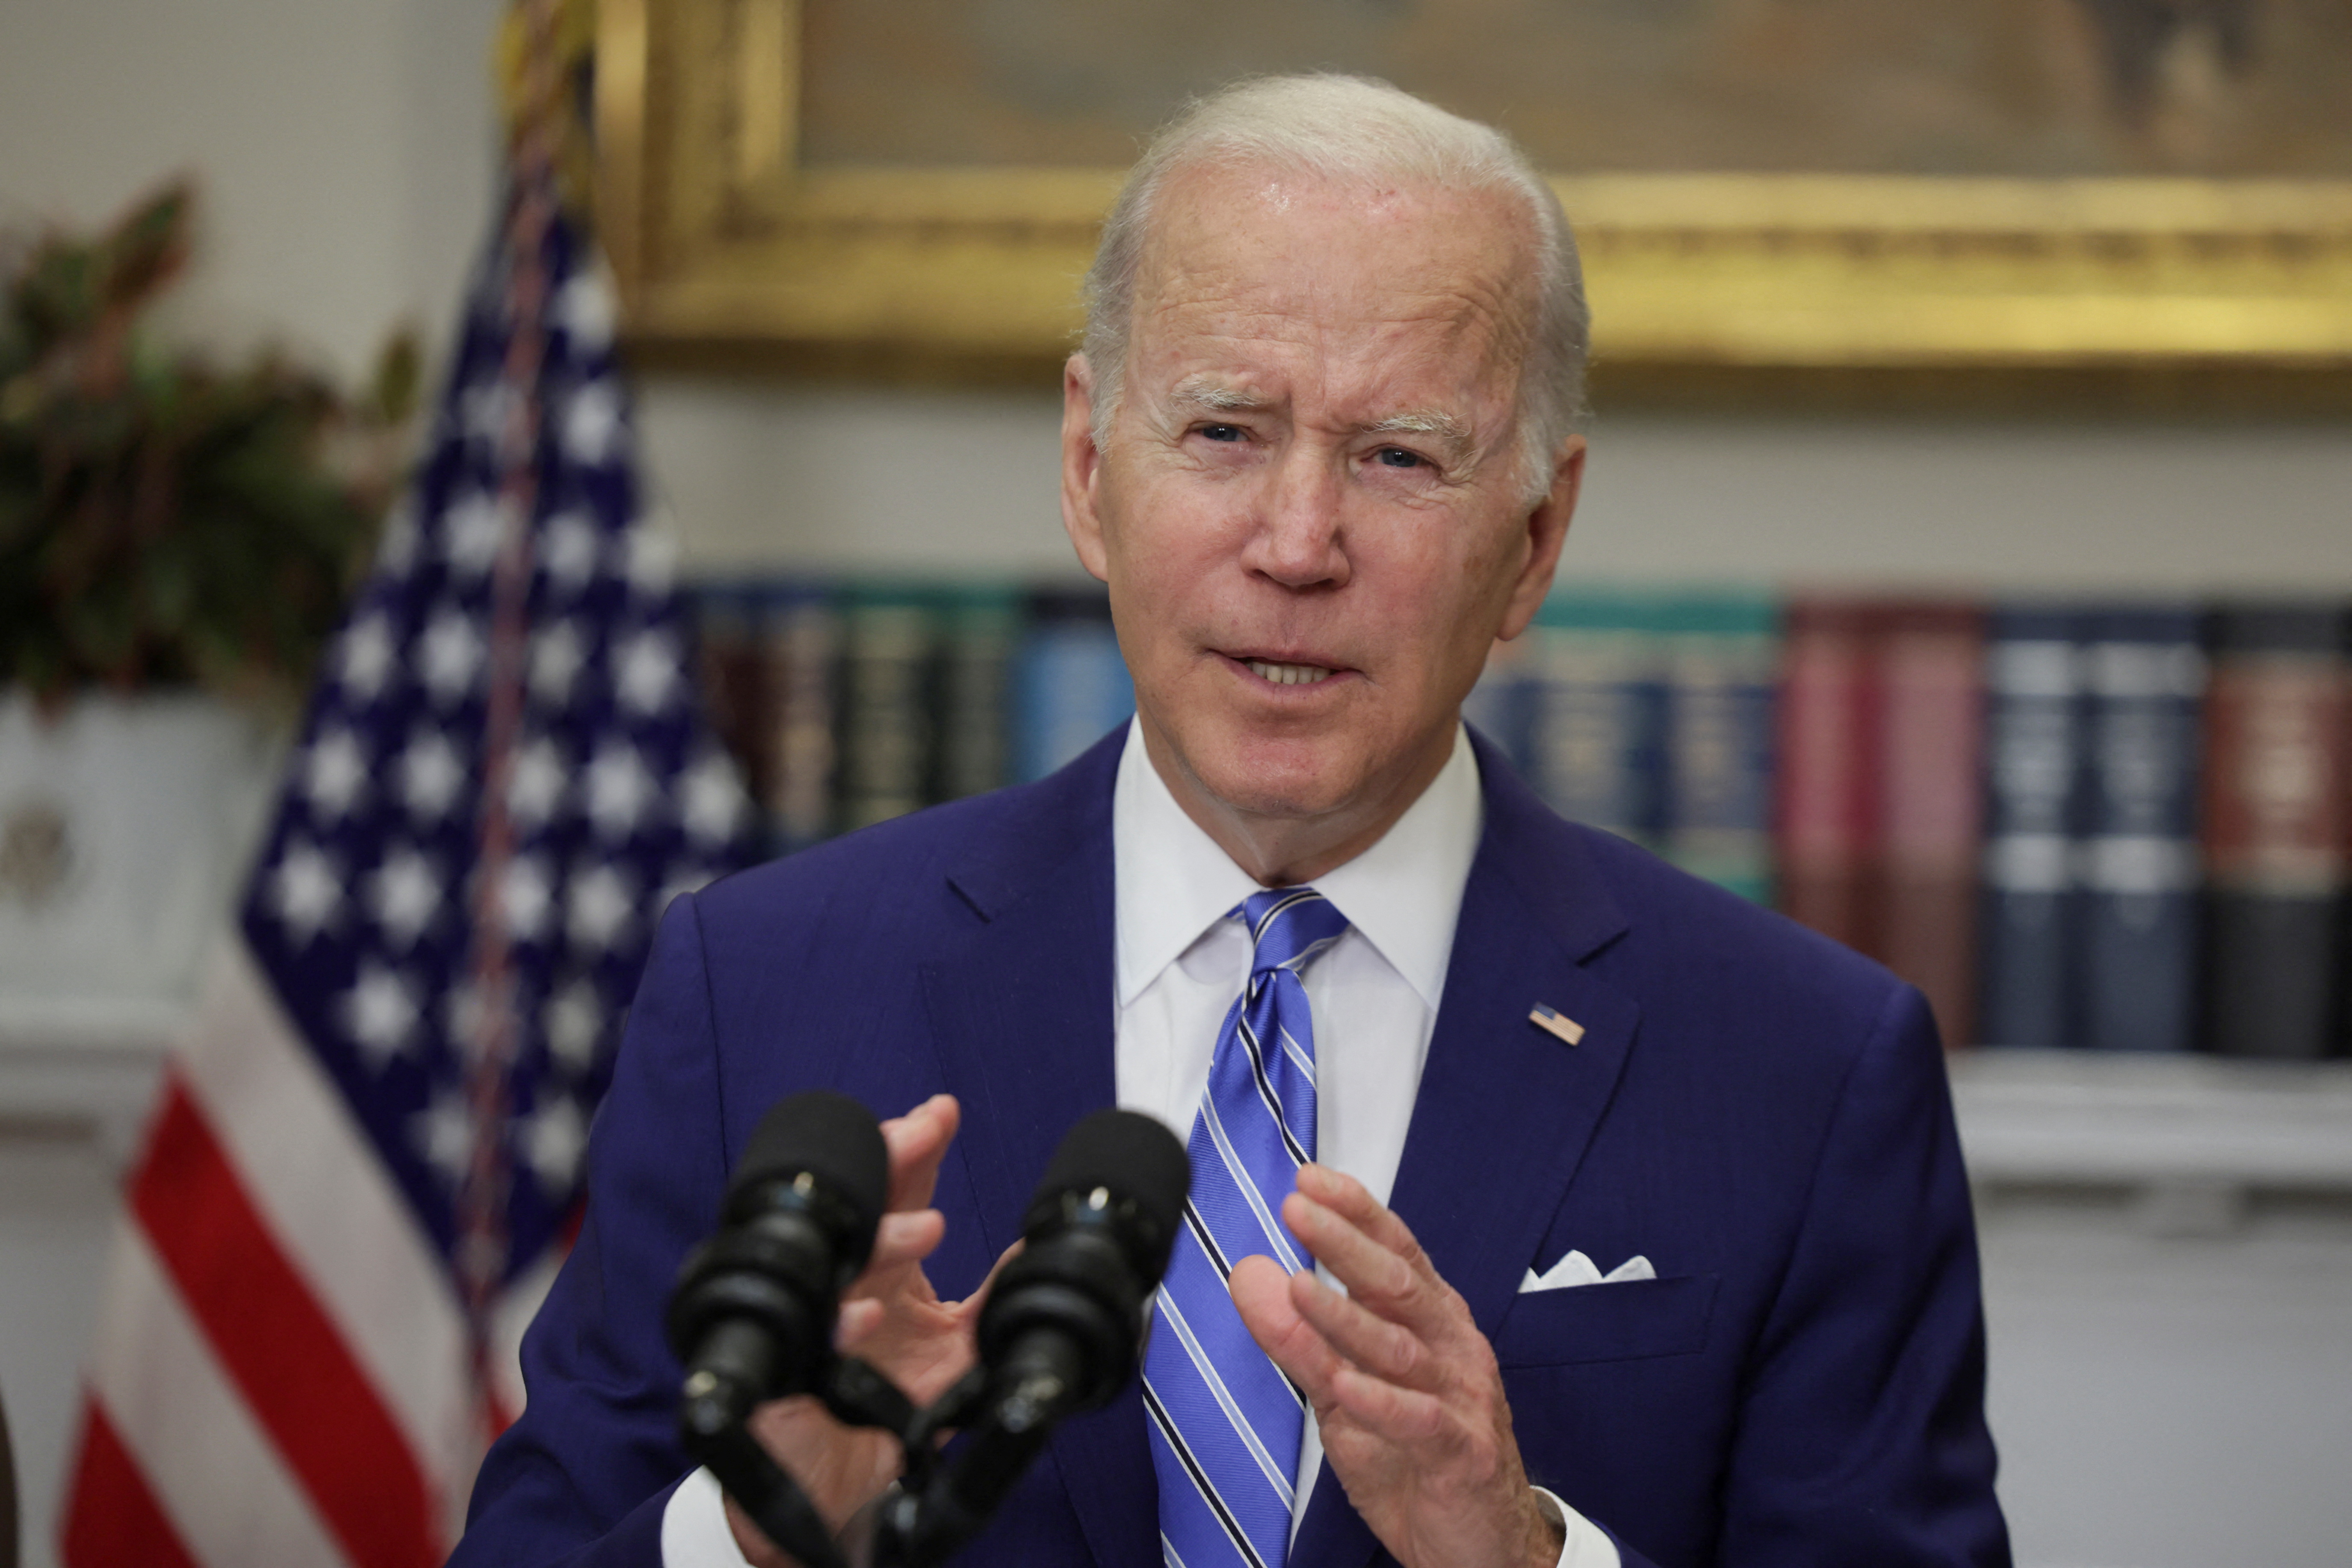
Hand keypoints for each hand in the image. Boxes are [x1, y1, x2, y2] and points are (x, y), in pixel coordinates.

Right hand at [725, 1093, 991, 1565]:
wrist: (837, 1494)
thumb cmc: (888, 1416)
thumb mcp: (959, 1356)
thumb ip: (993, 1305)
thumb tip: (1036, 1251)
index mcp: (884, 1268)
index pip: (898, 1192)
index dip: (917, 1149)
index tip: (942, 1112)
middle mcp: (848, 1279)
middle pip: (862, 1202)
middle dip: (890, 1158)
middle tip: (923, 1129)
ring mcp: (816, 1316)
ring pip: (837, 1254)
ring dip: (880, 1238)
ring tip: (928, 1228)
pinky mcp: (790, 1368)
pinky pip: (809, 1336)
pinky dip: (839, 1323)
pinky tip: (864, 1315)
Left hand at [1230, 1164, 1562, 1567]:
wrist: (1483, 1541)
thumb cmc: (1417, 1456)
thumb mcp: (1345, 1393)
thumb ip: (1300, 1337)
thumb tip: (1250, 1275)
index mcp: (1431, 1322)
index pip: (1395, 1251)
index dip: (1355, 1212)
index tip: (1309, 1180)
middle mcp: (1451, 1347)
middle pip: (1398, 1285)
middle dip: (1345, 1243)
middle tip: (1297, 1210)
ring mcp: (1461, 1397)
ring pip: (1401, 1348)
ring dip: (1346, 1317)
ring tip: (1299, 1286)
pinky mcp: (1462, 1452)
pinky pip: (1421, 1421)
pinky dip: (1381, 1402)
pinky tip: (1344, 1386)